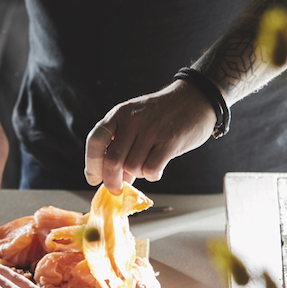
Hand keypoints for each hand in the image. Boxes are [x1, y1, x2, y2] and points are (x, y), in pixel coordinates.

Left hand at [84, 80, 216, 192]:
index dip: (91, 165)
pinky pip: (151, 169)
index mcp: (119, 113)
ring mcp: (151, 129)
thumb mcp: (136, 119)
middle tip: (117, 189)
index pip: (95, 141)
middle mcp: (133, 120)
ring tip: (145, 164)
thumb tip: (112, 178)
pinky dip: (151, 175)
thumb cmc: (162, 114)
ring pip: (132, 167)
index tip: (93, 179)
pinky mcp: (170, 141)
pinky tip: (157, 168)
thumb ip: (122, 143)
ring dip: (137, 174)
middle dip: (111, 180)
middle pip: (112, 160)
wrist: (195, 98)